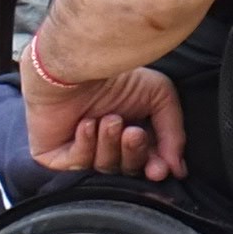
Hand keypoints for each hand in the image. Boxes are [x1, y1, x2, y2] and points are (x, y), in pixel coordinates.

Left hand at [19, 41, 185, 181]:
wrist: (72, 64)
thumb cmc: (114, 73)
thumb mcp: (159, 95)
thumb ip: (173, 133)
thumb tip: (177, 169)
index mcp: (130, 134)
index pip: (147, 164)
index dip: (155, 168)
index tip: (159, 168)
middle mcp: (105, 145)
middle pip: (127, 170)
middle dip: (133, 153)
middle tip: (132, 133)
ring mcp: (80, 152)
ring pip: (104, 168)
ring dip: (110, 144)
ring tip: (108, 119)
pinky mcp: (55, 156)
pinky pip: (77, 165)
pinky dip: (85, 144)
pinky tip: (84, 123)